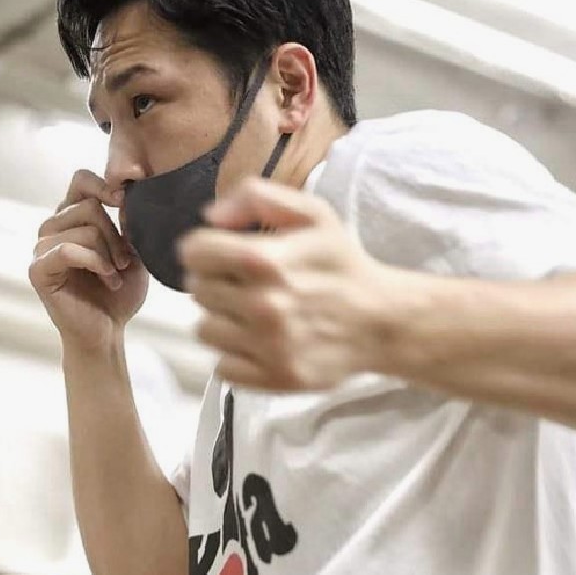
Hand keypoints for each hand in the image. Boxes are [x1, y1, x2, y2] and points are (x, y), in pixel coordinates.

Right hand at [29, 170, 147, 347]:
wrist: (109, 330)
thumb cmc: (120, 291)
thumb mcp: (133, 249)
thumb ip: (128, 220)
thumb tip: (126, 192)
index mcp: (73, 216)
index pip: (81, 180)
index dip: (104, 185)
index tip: (126, 200)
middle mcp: (53, 227)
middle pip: (88, 205)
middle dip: (116, 233)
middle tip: (125, 261)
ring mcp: (42, 248)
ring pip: (84, 229)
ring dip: (109, 254)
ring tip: (116, 274)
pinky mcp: (38, 269)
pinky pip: (68, 250)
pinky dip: (96, 263)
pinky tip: (109, 280)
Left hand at [178, 177, 399, 390]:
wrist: (382, 320)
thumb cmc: (341, 263)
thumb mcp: (312, 213)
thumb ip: (256, 196)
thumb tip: (211, 216)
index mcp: (266, 261)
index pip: (193, 253)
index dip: (204, 249)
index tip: (221, 254)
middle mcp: (262, 306)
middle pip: (197, 290)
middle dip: (217, 281)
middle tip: (247, 282)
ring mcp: (267, 347)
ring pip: (205, 329)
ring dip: (224, 319)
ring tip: (254, 312)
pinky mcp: (273, 378)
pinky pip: (222, 366)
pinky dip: (236, 355)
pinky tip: (260, 341)